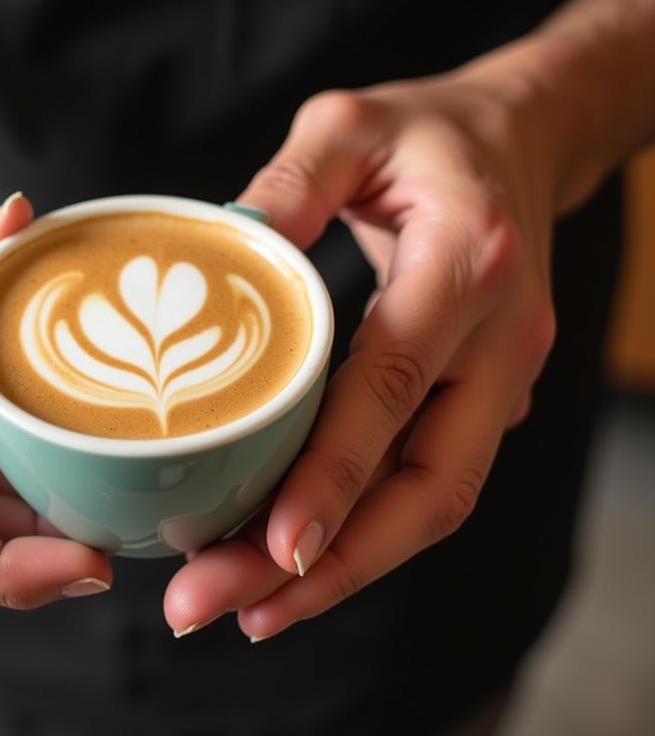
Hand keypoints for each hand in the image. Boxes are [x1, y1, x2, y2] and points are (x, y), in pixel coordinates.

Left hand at [165, 63, 568, 638]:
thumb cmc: (427, 134)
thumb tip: (217, 248)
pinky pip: (424, 482)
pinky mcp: (482, 402)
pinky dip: (360, 533)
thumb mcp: (350, 125)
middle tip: (215, 609)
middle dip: (327, 566)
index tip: (276, 549)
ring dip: (342, 571)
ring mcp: (502, 380)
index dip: (337, 474)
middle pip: (427, 486)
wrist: (520, 140)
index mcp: (468, 263)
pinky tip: (285, 562)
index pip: (395, 386)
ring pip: (431, 504)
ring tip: (242, 610)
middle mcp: (500, 341)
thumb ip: (288, 181)